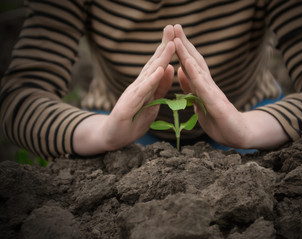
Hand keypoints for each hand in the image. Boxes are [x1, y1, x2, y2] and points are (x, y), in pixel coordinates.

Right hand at [73, 25, 175, 154]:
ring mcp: (133, 94)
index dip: (168, 50)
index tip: (177, 35)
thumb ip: (160, 88)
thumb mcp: (152, 104)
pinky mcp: (128, 105)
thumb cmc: (132, 121)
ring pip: (150, 74)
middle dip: (163, 46)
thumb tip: (170, 69)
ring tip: (170, 44)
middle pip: (154, 64)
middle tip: (172, 27)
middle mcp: (139, 86)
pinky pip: (143, 91)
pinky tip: (161, 69)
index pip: (159, 65)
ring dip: (160, 58)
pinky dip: (153, 80)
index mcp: (147, 86)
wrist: (112, 137)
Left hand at [174, 24, 288, 148]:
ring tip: (178, 39)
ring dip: (187, 53)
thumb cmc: (219, 121)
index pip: (191, 65)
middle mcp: (208, 86)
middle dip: (184, 44)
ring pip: (199, 70)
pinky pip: (203, 87)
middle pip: (195, 62)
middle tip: (175, 25)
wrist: (239, 136)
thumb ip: (191, 87)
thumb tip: (181, 71)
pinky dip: (194, 74)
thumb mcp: (199, 103)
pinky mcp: (216, 104)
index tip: (171, 35)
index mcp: (202, 87)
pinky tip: (187, 62)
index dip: (181, 51)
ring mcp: (213, 93)